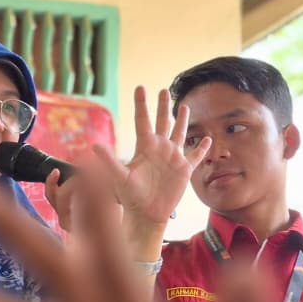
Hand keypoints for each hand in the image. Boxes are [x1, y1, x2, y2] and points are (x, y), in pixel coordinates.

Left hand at [93, 87, 210, 230]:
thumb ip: (109, 161)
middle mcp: (159, 148)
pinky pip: (196, 156)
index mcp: (145, 147)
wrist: (147, 214)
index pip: (142, 121)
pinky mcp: (184, 170)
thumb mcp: (119, 177)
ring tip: (185, 106)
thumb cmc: (131, 197)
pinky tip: (208, 139)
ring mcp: (172, 158)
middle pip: (162, 121)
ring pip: (179, 133)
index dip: (141, 104)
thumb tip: (94, 146)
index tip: (140, 87)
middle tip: (164, 89)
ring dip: (182, 120)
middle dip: (163, 106)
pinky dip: (202, 148)